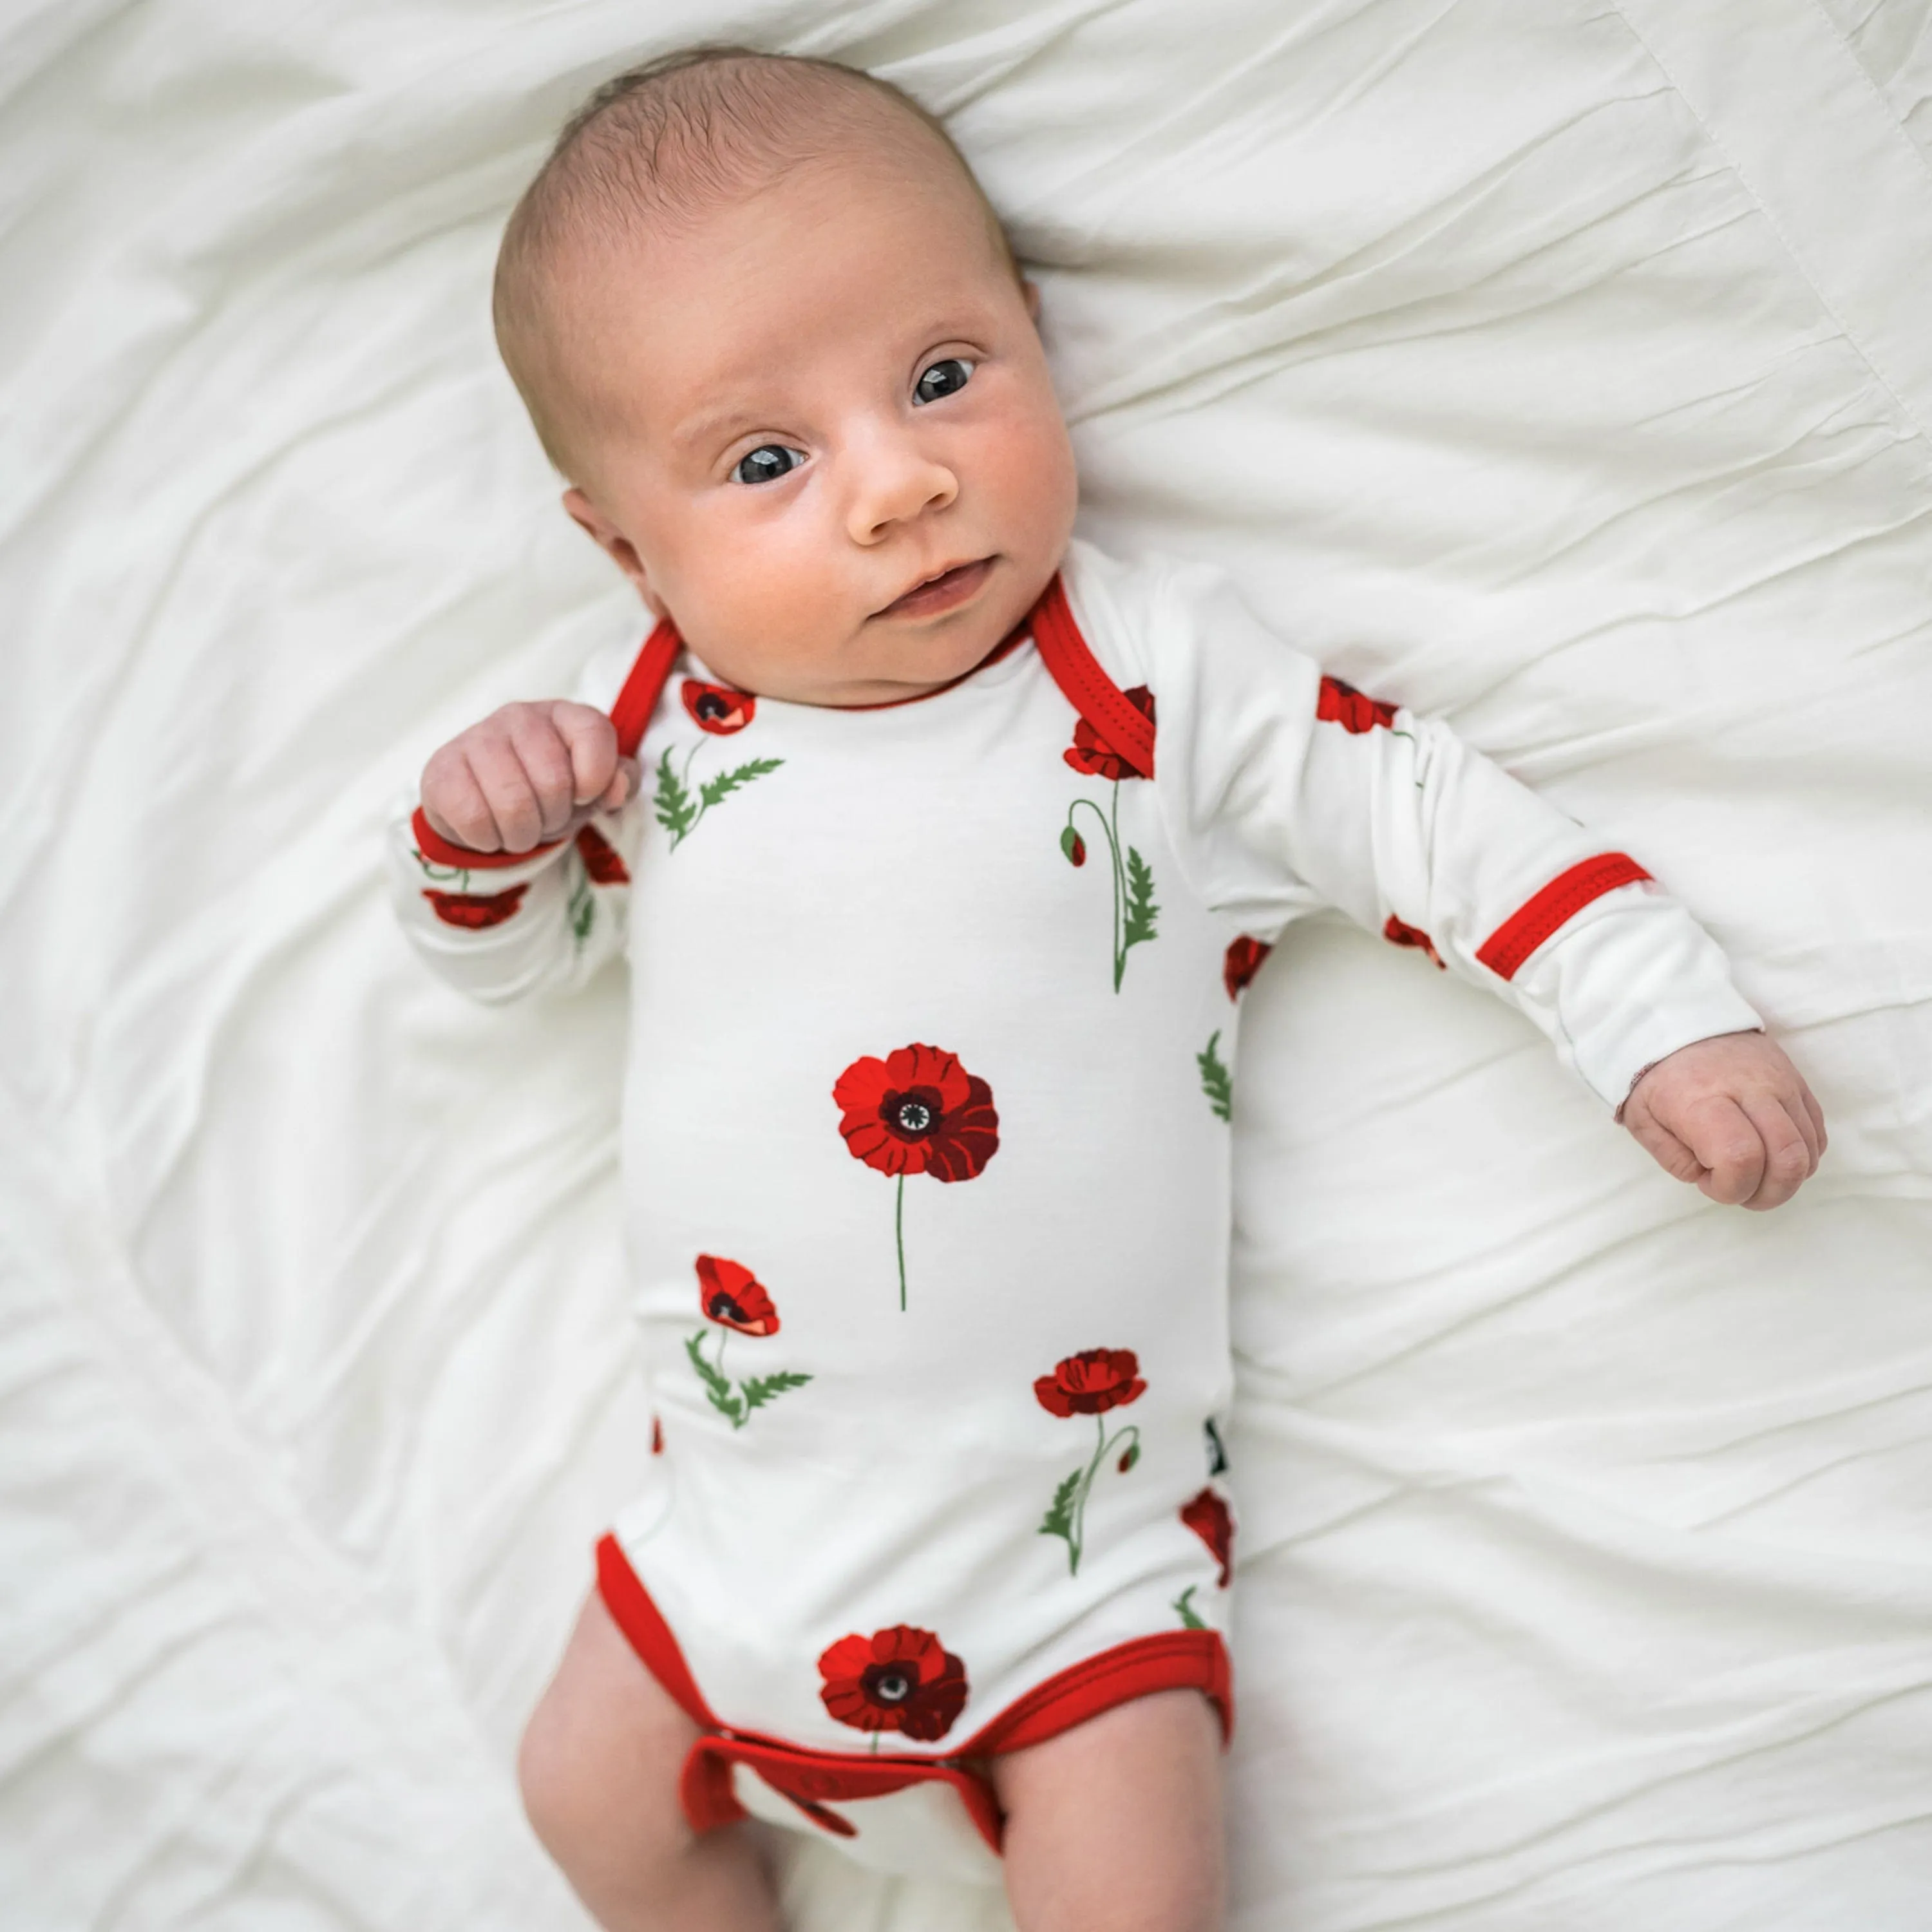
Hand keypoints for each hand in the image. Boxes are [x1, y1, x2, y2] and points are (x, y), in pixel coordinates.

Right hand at [420, 701, 637, 854]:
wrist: (484, 803)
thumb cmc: (548, 792)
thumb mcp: (591, 790)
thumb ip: (619, 782)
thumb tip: (616, 785)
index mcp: (563, 715)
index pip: (594, 732)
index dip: (595, 778)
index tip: (583, 795)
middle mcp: (520, 716)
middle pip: (554, 780)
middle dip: (555, 817)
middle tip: (544, 818)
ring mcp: (476, 738)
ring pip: (513, 803)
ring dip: (522, 834)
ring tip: (518, 829)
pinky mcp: (441, 768)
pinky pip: (474, 818)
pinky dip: (488, 839)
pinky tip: (488, 830)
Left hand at [1621, 1032, 1825, 1210]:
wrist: (1681, 1020)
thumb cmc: (1658, 1076)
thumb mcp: (1642, 1118)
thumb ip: (1672, 1158)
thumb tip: (1708, 1178)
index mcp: (1702, 1099)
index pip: (1740, 1157)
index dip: (1731, 1188)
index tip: (1709, 1183)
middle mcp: (1750, 1088)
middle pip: (1788, 1159)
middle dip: (1768, 1195)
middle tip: (1741, 1192)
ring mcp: (1780, 1083)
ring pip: (1808, 1150)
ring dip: (1786, 1179)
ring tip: (1754, 1174)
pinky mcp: (1798, 1081)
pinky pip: (1817, 1133)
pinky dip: (1801, 1157)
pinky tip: (1770, 1155)